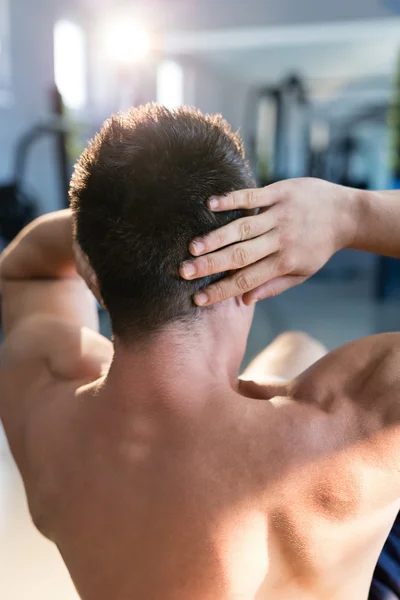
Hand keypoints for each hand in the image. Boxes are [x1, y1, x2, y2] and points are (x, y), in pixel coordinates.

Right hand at [179, 178, 355, 305]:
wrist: (345, 214)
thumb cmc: (319, 247)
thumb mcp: (302, 273)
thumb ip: (272, 286)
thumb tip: (244, 300)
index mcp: (285, 262)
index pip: (247, 281)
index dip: (221, 291)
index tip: (197, 300)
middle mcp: (281, 240)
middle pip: (240, 256)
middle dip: (210, 266)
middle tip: (184, 272)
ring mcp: (279, 215)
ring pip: (243, 228)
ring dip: (216, 237)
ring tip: (192, 248)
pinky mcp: (280, 193)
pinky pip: (252, 196)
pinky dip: (231, 200)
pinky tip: (210, 205)